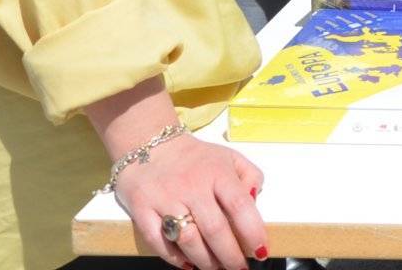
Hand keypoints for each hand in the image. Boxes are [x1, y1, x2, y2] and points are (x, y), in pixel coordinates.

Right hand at [112, 131, 264, 269]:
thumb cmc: (195, 157)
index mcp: (217, 172)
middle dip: (230, 256)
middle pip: (214, 229)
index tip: (260, 251)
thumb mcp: (229, 157)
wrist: (148, 143)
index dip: (252, 232)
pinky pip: (157, 241)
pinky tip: (188, 264)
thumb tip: (255, 202)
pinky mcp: (141, 209)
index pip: (239, 205)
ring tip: (216, 269)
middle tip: (238, 269)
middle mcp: (191, 186)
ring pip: (187, 239)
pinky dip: (173, 257)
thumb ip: (250, 176)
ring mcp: (165, 199)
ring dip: (205, 260)